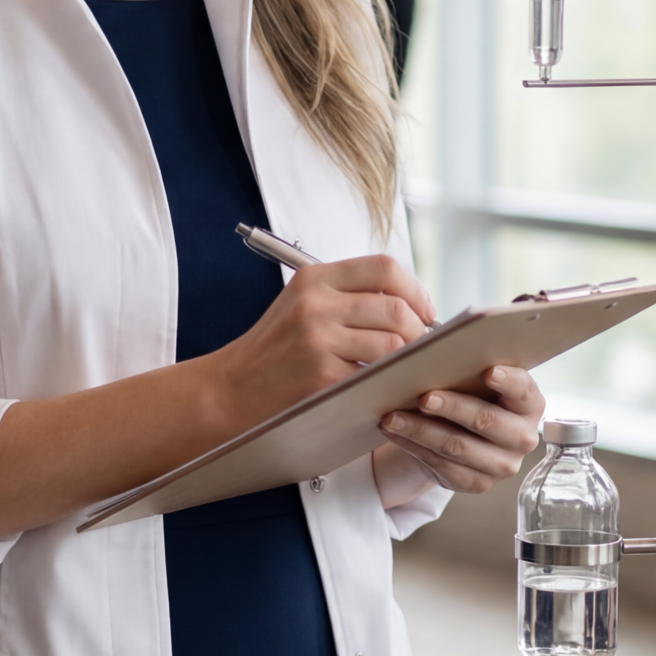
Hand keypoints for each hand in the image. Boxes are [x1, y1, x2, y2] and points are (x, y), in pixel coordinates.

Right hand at [207, 255, 434, 421]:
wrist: (230, 388)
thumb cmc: (273, 351)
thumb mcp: (302, 305)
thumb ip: (347, 297)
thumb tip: (409, 305)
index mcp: (315, 278)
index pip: (384, 267)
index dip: (415, 290)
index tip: (425, 311)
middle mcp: (316, 303)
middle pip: (395, 307)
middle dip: (419, 331)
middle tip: (420, 347)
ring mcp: (318, 338)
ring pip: (393, 343)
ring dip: (407, 359)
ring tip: (402, 368)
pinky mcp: (321, 375)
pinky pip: (375, 375)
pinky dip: (388, 382)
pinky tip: (382, 387)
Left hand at [377, 365, 546, 494]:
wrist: (460, 433)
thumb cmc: (470, 395)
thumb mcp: (474, 380)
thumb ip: (468, 367)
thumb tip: (434, 352)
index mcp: (529, 404)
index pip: (523, 390)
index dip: (509, 381)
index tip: (489, 371)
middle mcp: (522, 437)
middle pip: (486, 420)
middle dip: (452, 407)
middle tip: (423, 397)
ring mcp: (502, 465)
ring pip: (457, 446)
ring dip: (420, 430)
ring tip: (393, 417)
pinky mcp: (477, 484)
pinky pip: (441, 465)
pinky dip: (413, 446)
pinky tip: (395, 432)